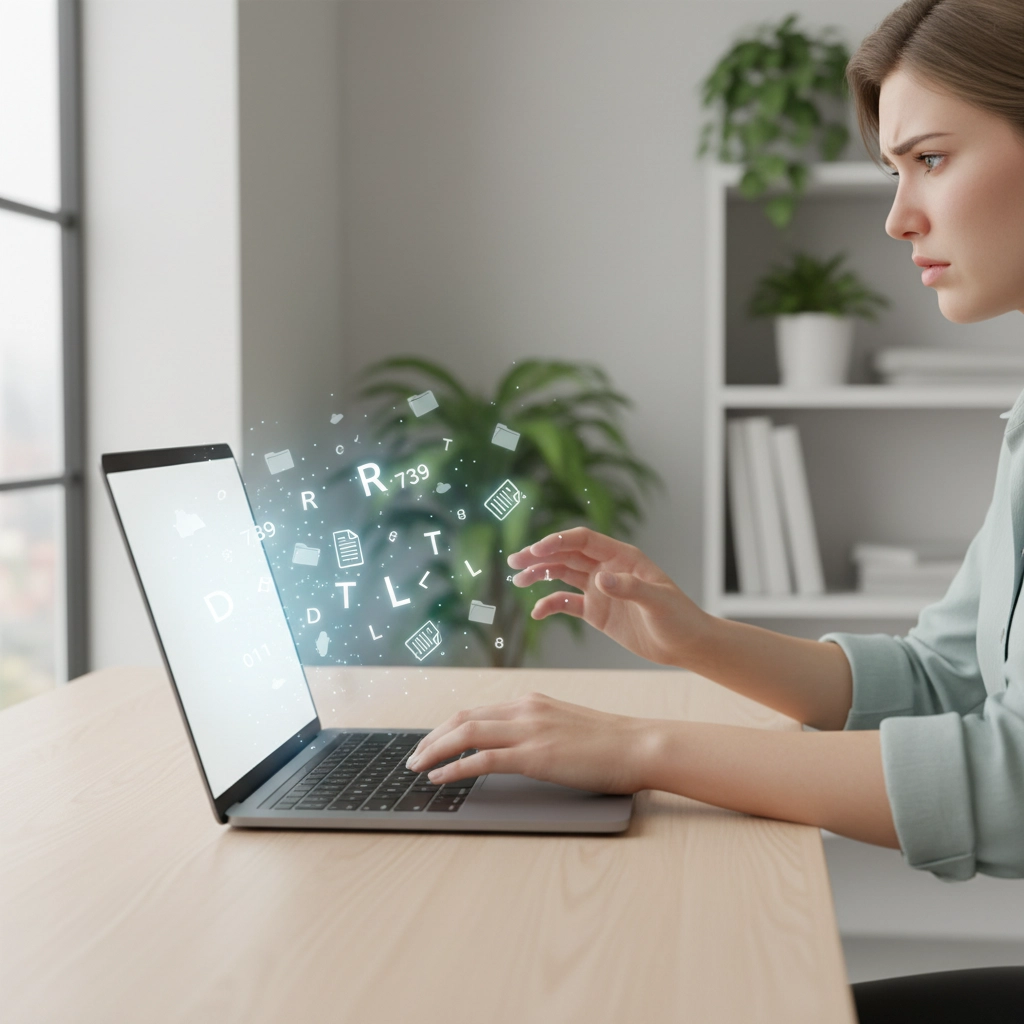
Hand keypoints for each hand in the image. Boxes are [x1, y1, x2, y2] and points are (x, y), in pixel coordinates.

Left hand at [406, 691, 657, 793]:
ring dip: (435, 750)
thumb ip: (537, 730)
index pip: (476, 711)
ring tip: (417, 767)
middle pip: (462, 718)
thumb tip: (512, 749)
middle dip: (432, 738)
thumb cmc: (610, 742)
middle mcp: (525, 709)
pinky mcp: (536, 755)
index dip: (447, 727)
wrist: (639, 745)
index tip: (431, 742)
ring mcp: (529, 730)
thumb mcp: (565, 726)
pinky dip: (455, 768)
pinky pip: (483, 759)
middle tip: (414, 757)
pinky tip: (441, 778)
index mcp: (531, 702)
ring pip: (466, 734)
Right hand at [507, 526, 708, 666]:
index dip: (558, 542)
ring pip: (562, 575)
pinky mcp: (596, 611)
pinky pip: (567, 603)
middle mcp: (607, 569)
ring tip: (518, 579)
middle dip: (540, 556)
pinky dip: (550, 604)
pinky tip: (537, 612)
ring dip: (540, 574)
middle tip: (515, 561)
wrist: (685, 644)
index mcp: (622, 557)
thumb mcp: (658, 602)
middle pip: (567, 555)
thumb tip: (600, 580)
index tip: (536, 550)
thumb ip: (629, 589)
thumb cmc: (679, 618)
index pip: (583, 541)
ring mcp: (600, 590)